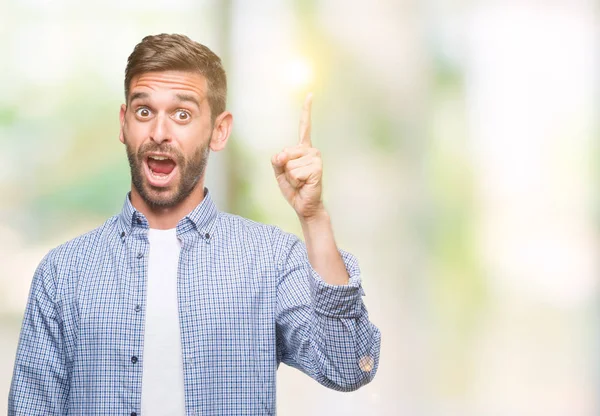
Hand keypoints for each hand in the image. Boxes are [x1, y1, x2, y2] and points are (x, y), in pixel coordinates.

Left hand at [271, 93, 324, 219]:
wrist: (304, 205)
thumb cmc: (293, 188)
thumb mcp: (279, 171)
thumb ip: (277, 160)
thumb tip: (283, 154)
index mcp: (302, 148)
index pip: (305, 126)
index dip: (306, 111)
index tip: (310, 94)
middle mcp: (311, 150)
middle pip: (285, 153)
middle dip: (284, 168)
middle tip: (295, 178)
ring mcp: (315, 158)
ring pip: (289, 164)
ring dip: (290, 177)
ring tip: (300, 182)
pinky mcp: (317, 168)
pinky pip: (294, 172)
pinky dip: (295, 182)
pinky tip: (304, 184)